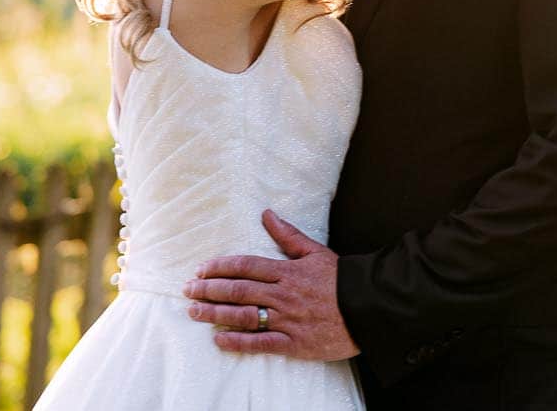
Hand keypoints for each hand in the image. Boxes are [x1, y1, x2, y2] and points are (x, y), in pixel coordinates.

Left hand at [184, 210, 359, 360]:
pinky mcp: (293, 343)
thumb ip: (288, 235)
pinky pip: (260, 343)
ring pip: (243, 316)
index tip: (202, 270)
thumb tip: (267, 214)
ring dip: (215, 314)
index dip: (220, 267)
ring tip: (194, 312)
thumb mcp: (316, 251)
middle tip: (188, 290)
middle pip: (238, 290)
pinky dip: (237, 342)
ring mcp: (287, 320)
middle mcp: (283, 295)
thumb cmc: (341, 279)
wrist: (368, 307)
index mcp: (288, 271)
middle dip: (209, 290)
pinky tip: (218, 339)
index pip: (246, 266)